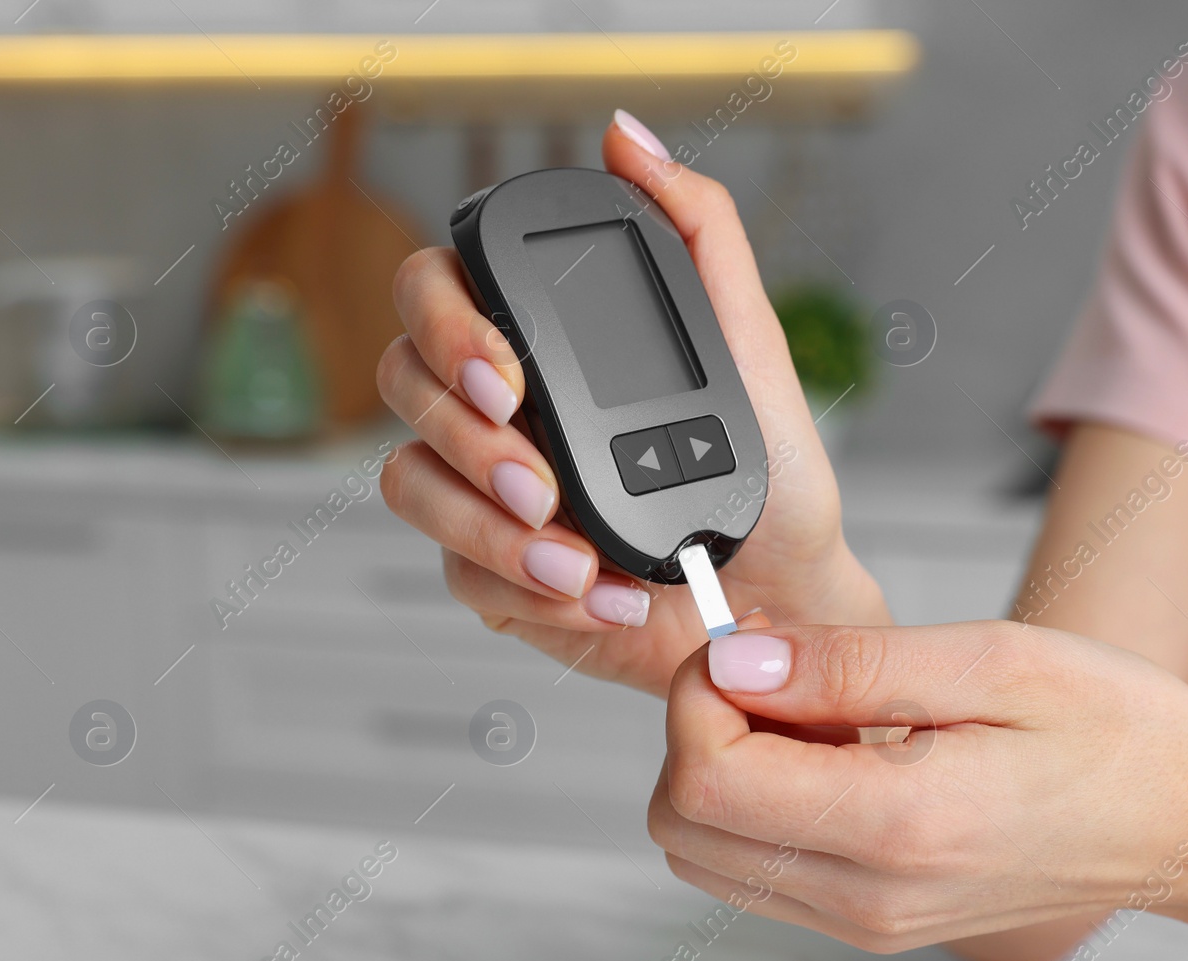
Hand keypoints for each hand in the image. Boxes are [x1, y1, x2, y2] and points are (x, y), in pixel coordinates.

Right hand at [377, 111, 886, 696]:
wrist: (785, 595)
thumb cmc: (772, 474)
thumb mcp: (749, 343)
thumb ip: (696, 233)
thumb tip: (628, 138)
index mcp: (545, 344)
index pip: (440, 292)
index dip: (451, 329)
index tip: (513, 380)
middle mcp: (503, 410)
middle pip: (402, 383)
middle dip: (467, 437)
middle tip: (542, 484)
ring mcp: (486, 492)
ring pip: (411, 484)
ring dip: (491, 528)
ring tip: (581, 559)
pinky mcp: (494, 574)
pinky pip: (458, 574)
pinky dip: (526, 589)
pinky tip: (599, 594)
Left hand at [648, 621, 1187, 949]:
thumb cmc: (1117, 734)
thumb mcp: (991, 659)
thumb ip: (848, 664)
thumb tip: (735, 661)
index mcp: (900, 827)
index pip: (705, 778)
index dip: (701, 694)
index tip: (753, 644)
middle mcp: (870, 896)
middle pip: (684, 824)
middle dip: (703, 728)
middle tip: (779, 668)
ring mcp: (868, 921)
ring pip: (709, 851)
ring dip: (729, 765)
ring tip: (818, 707)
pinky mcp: (871, 920)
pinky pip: (760, 865)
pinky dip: (765, 800)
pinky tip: (835, 748)